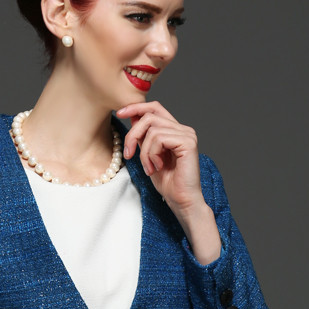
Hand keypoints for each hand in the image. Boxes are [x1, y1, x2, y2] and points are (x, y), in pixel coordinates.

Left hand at [114, 96, 218, 258]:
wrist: (181, 201)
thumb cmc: (168, 183)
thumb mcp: (149, 156)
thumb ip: (144, 137)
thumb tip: (133, 117)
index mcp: (175, 130)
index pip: (155, 108)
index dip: (136, 107)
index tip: (120, 113)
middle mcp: (183, 129)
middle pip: (150, 116)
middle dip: (133, 134)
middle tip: (128, 154)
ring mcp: (187, 134)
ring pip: (152, 129)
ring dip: (144, 151)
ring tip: (149, 167)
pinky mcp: (188, 142)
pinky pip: (159, 138)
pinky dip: (152, 154)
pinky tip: (157, 167)